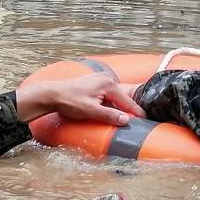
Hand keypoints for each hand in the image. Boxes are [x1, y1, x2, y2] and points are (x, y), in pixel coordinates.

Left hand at [15, 73, 143, 125]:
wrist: (53, 94)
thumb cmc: (70, 102)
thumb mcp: (91, 111)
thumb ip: (109, 115)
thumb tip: (126, 120)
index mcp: (108, 84)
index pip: (127, 102)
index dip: (136, 112)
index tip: (146, 120)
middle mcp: (107, 79)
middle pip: (122, 98)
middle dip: (129, 109)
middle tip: (140, 120)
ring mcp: (100, 79)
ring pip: (115, 96)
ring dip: (119, 107)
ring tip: (127, 117)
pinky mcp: (95, 83)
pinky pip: (108, 95)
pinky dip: (111, 103)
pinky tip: (111, 111)